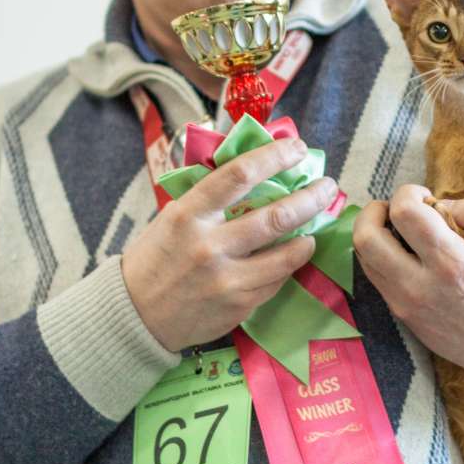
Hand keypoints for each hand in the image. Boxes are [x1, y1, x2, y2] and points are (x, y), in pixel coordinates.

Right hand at [122, 136, 336, 351]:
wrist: (136, 315)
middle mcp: (210, 245)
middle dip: (310, 198)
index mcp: (189, 214)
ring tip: (316, 224)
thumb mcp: (173, 218)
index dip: (274, 157)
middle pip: (276, 215)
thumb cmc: (158, 258)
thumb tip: (254, 167)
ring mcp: (227, 278)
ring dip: (309, 235)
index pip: (239, 174)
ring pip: (287, 253)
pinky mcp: (240, 304)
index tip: (296, 148)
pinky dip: (289, 264)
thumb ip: (210, 198)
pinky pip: (277, 280)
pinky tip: (293, 254)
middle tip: (327, 186)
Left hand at [353, 184, 463, 387]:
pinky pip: (375, 277)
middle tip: (397, 209)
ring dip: (375, 234)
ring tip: (403, 232)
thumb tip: (441, 205)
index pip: (404, 213)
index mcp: (453, 264)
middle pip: (365, 237)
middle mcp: (420, 287)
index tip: (425, 197)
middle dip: (375, 212)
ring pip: (363, 258)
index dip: (408, 193)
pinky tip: (406, 254)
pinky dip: (381, 257)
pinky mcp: (402, 317)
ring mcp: (406, 305)